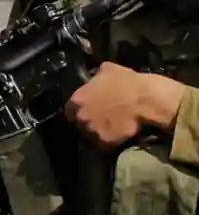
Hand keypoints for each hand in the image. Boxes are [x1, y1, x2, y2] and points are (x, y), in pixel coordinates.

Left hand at [65, 62, 185, 148]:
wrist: (142, 100)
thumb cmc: (124, 81)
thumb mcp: (106, 70)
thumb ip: (95, 77)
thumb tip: (94, 77)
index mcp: (76, 100)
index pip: (70, 109)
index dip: (78, 110)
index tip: (87, 110)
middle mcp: (81, 117)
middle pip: (80, 123)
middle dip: (88, 121)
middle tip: (99, 119)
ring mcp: (92, 130)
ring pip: (90, 135)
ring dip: (97, 132)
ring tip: (109, 128)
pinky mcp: (105, 141)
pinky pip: (104, 144)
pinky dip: (110, 141)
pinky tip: (117, 135)